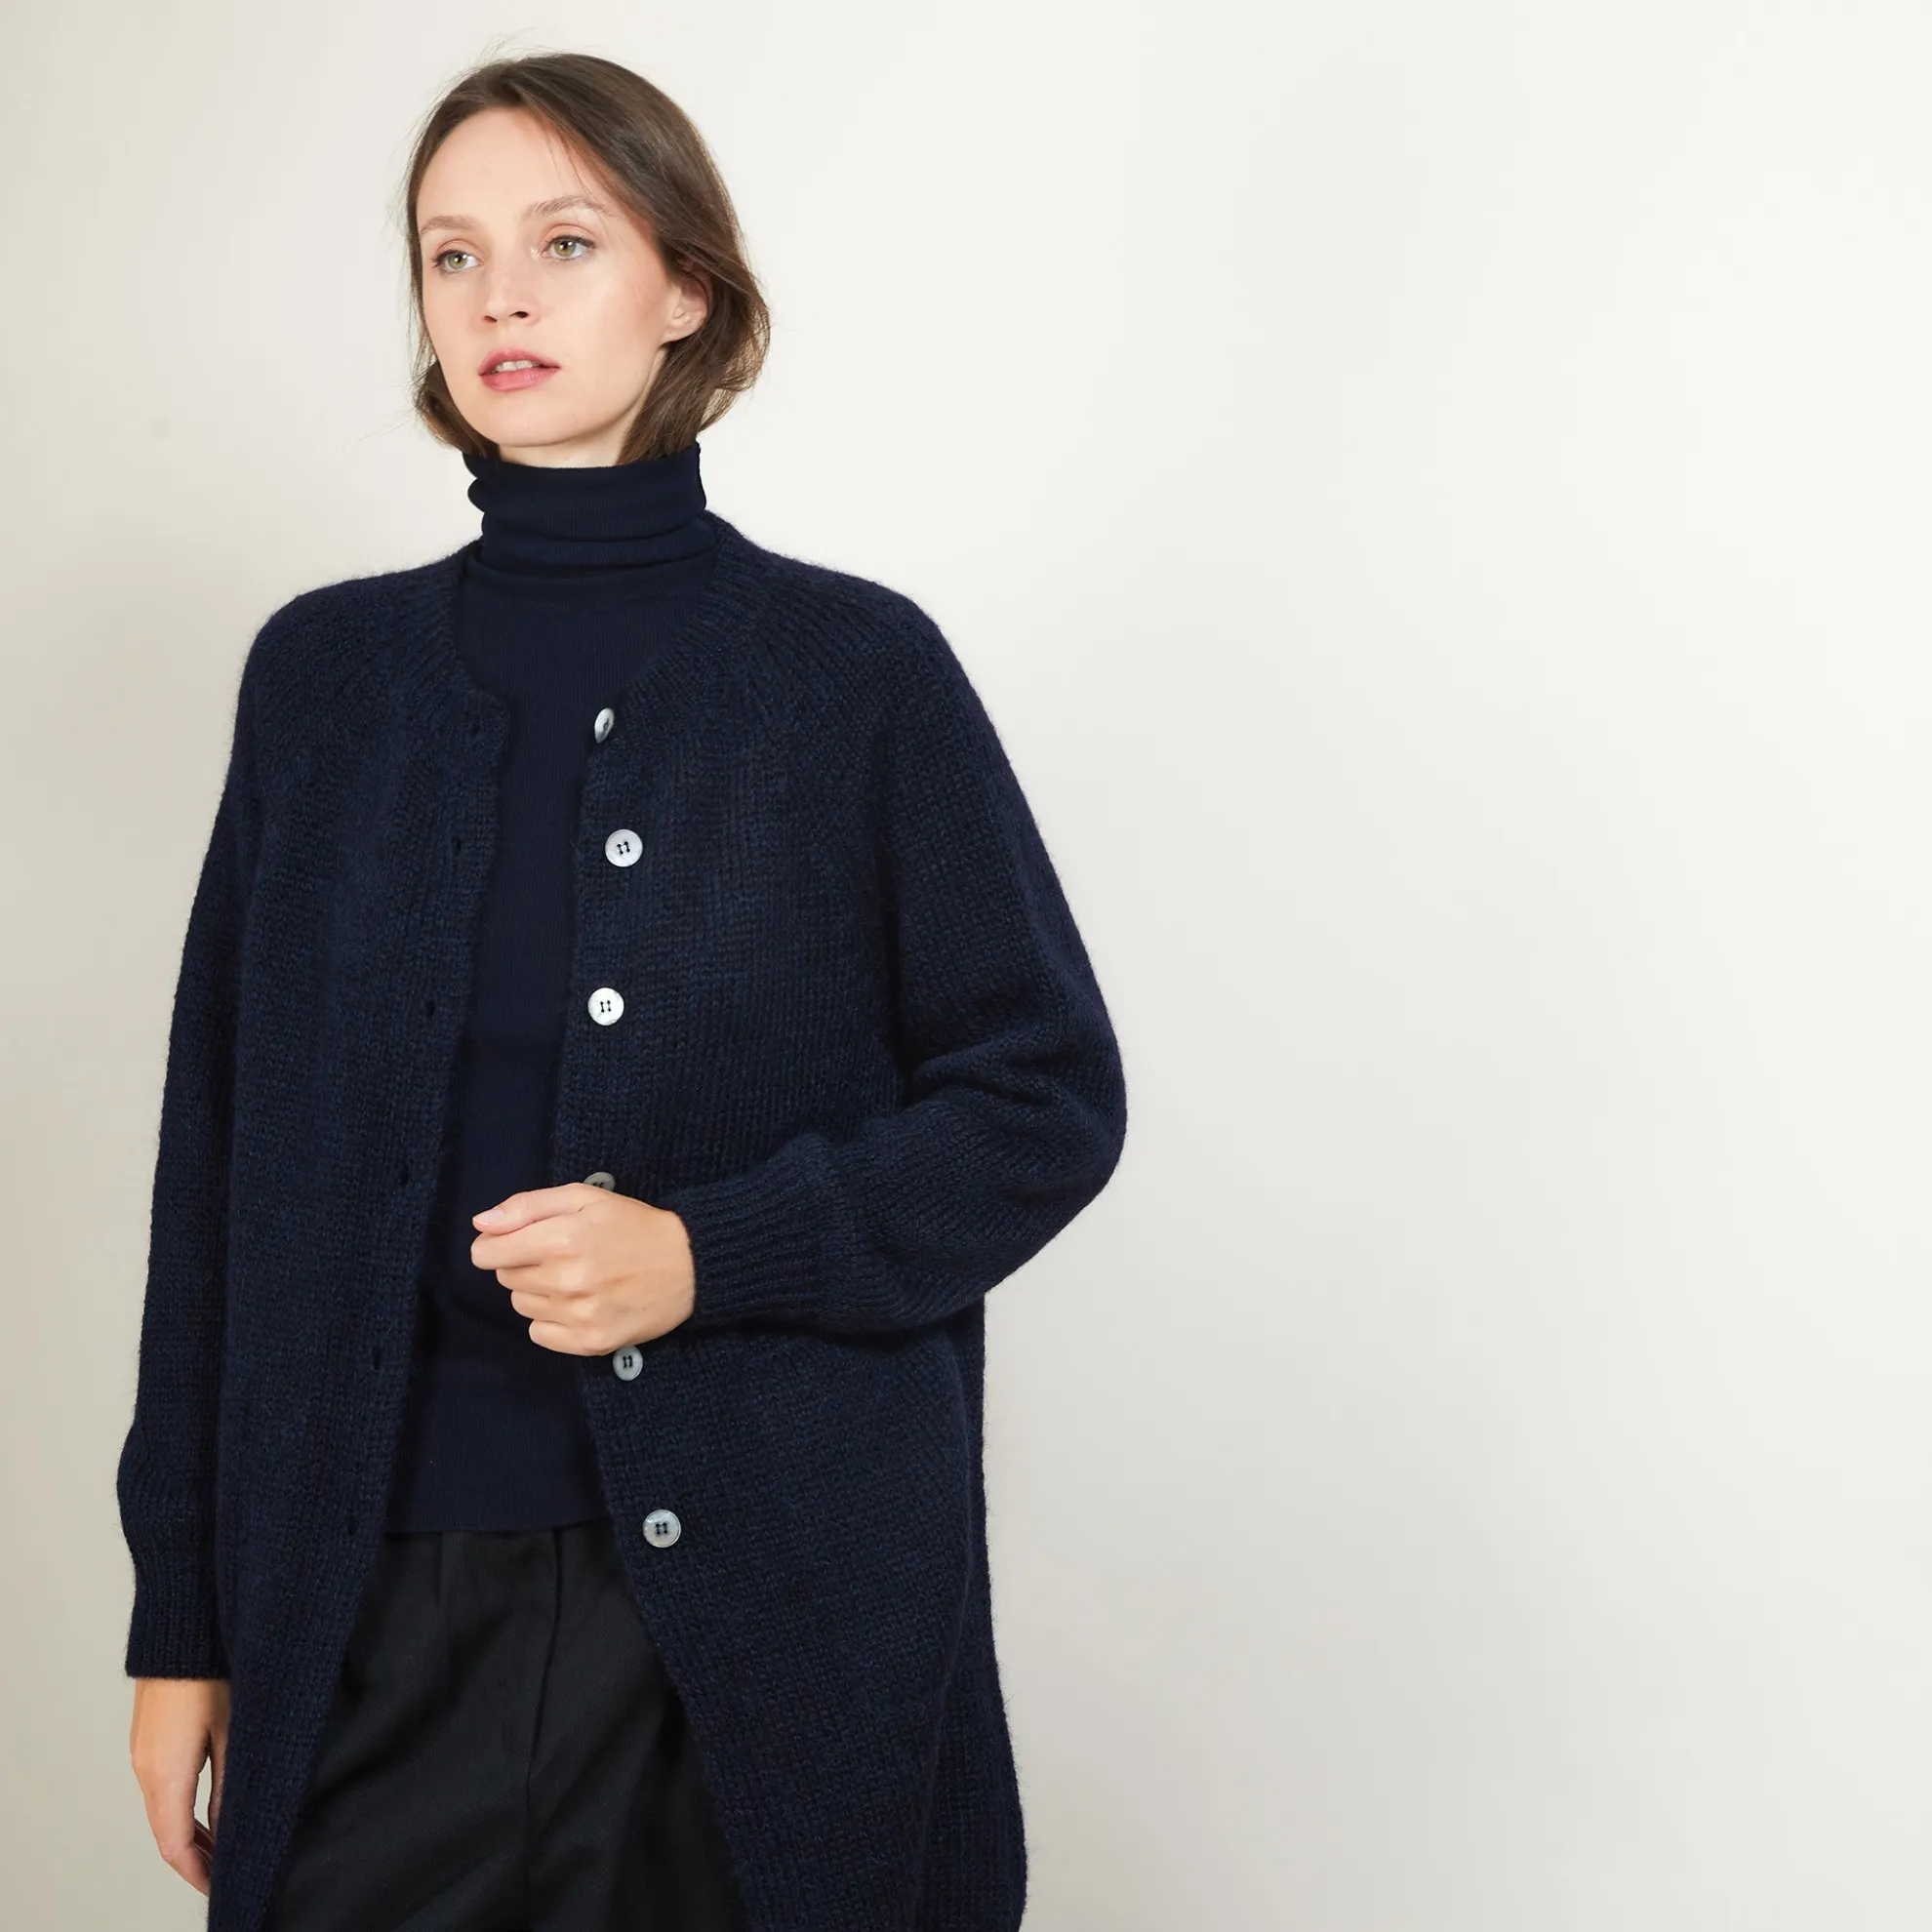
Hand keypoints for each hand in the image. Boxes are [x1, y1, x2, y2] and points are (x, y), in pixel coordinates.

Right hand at [130, 1676, 228, 1896]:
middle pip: (165, 1832)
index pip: (175, 1844)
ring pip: (162, 1811)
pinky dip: (180, 1809)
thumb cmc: (212, 1674)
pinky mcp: (147, 1739)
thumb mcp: (234, 1731)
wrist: (182, 1629)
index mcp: (165, 1774)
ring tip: (221, 1847)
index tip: (219, 1887)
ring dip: (188, 1833)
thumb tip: (232, 1827)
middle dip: (194, 1858)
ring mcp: (142, 1753)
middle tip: (225, 1873)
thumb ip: (229, 1784)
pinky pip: (160, 1788)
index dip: (197, 1871)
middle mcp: (145, 1769)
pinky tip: (204, 1809)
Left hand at [471, 1185, 695, 1354]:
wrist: (688, 1264)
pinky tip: (580, 1304)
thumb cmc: (633, 1225)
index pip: (488, 1253)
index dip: (496, 1245)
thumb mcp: (584, 1197)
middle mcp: (566, 1280)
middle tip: (562, 1255)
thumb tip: (482, 1224)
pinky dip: (552, 1321)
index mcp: (562, 1239)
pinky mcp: (591, 1342)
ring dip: (540, 1292)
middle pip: (506, 1279)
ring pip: (522, 1306)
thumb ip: (528, 1206)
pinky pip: (540, 1335)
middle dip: (525, 1264)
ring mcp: (579, 1316)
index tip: (516, 1242)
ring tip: (576, 1278)